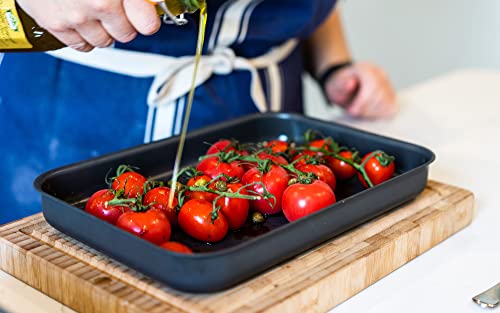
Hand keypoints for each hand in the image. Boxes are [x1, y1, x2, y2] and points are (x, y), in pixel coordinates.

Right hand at [17, 0, 160, 51]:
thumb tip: (155, 1)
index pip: (147, 22)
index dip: (147, 19)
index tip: (145, 16)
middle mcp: (98, 3)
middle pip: (126, 34)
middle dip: (123, 23)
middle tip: (114, 7)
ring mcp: (76, 17)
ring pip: (105, 42)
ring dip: (103, 30)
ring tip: (94, 10)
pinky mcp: (56, 25)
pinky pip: (82, 46)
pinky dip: (84, 36)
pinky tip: (81, 18)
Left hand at [324, 62, 397, 118]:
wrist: (345, 85)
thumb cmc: (341, 86)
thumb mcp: (335, 86)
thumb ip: (342, 85)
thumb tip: (350, 84)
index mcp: (366, 68)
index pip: (372, 85)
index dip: (363, 101)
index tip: (352, 110)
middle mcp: (380, 74)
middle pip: (381, 94)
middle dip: (366, 108)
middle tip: (353, 111)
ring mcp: (388, 84)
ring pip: (388, 102)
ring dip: (372, 111)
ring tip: (360, 110)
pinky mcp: (391, 94)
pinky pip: (391, 107)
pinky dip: (380, 113)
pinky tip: (368, 112)